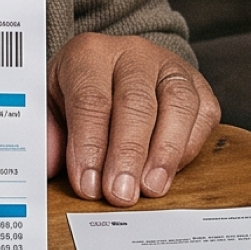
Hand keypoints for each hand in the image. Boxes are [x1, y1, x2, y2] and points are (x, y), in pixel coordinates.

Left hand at [49, 33, 220, 205]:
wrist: (111, 74)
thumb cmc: (76, 97)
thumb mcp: (49, 109)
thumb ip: (47, 136)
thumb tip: (48, 165)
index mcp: (88, 54)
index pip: (91, 100)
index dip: (90, 146)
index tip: (89, 185)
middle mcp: (133, 54)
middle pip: (135, 103)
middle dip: (128, 154)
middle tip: (121, 195)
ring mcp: (170, 67)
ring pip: (177, 104)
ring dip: (164, 153)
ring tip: (150, 189)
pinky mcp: (198, 86)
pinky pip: (203, 115)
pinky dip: (188, 148)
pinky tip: (168, 173)